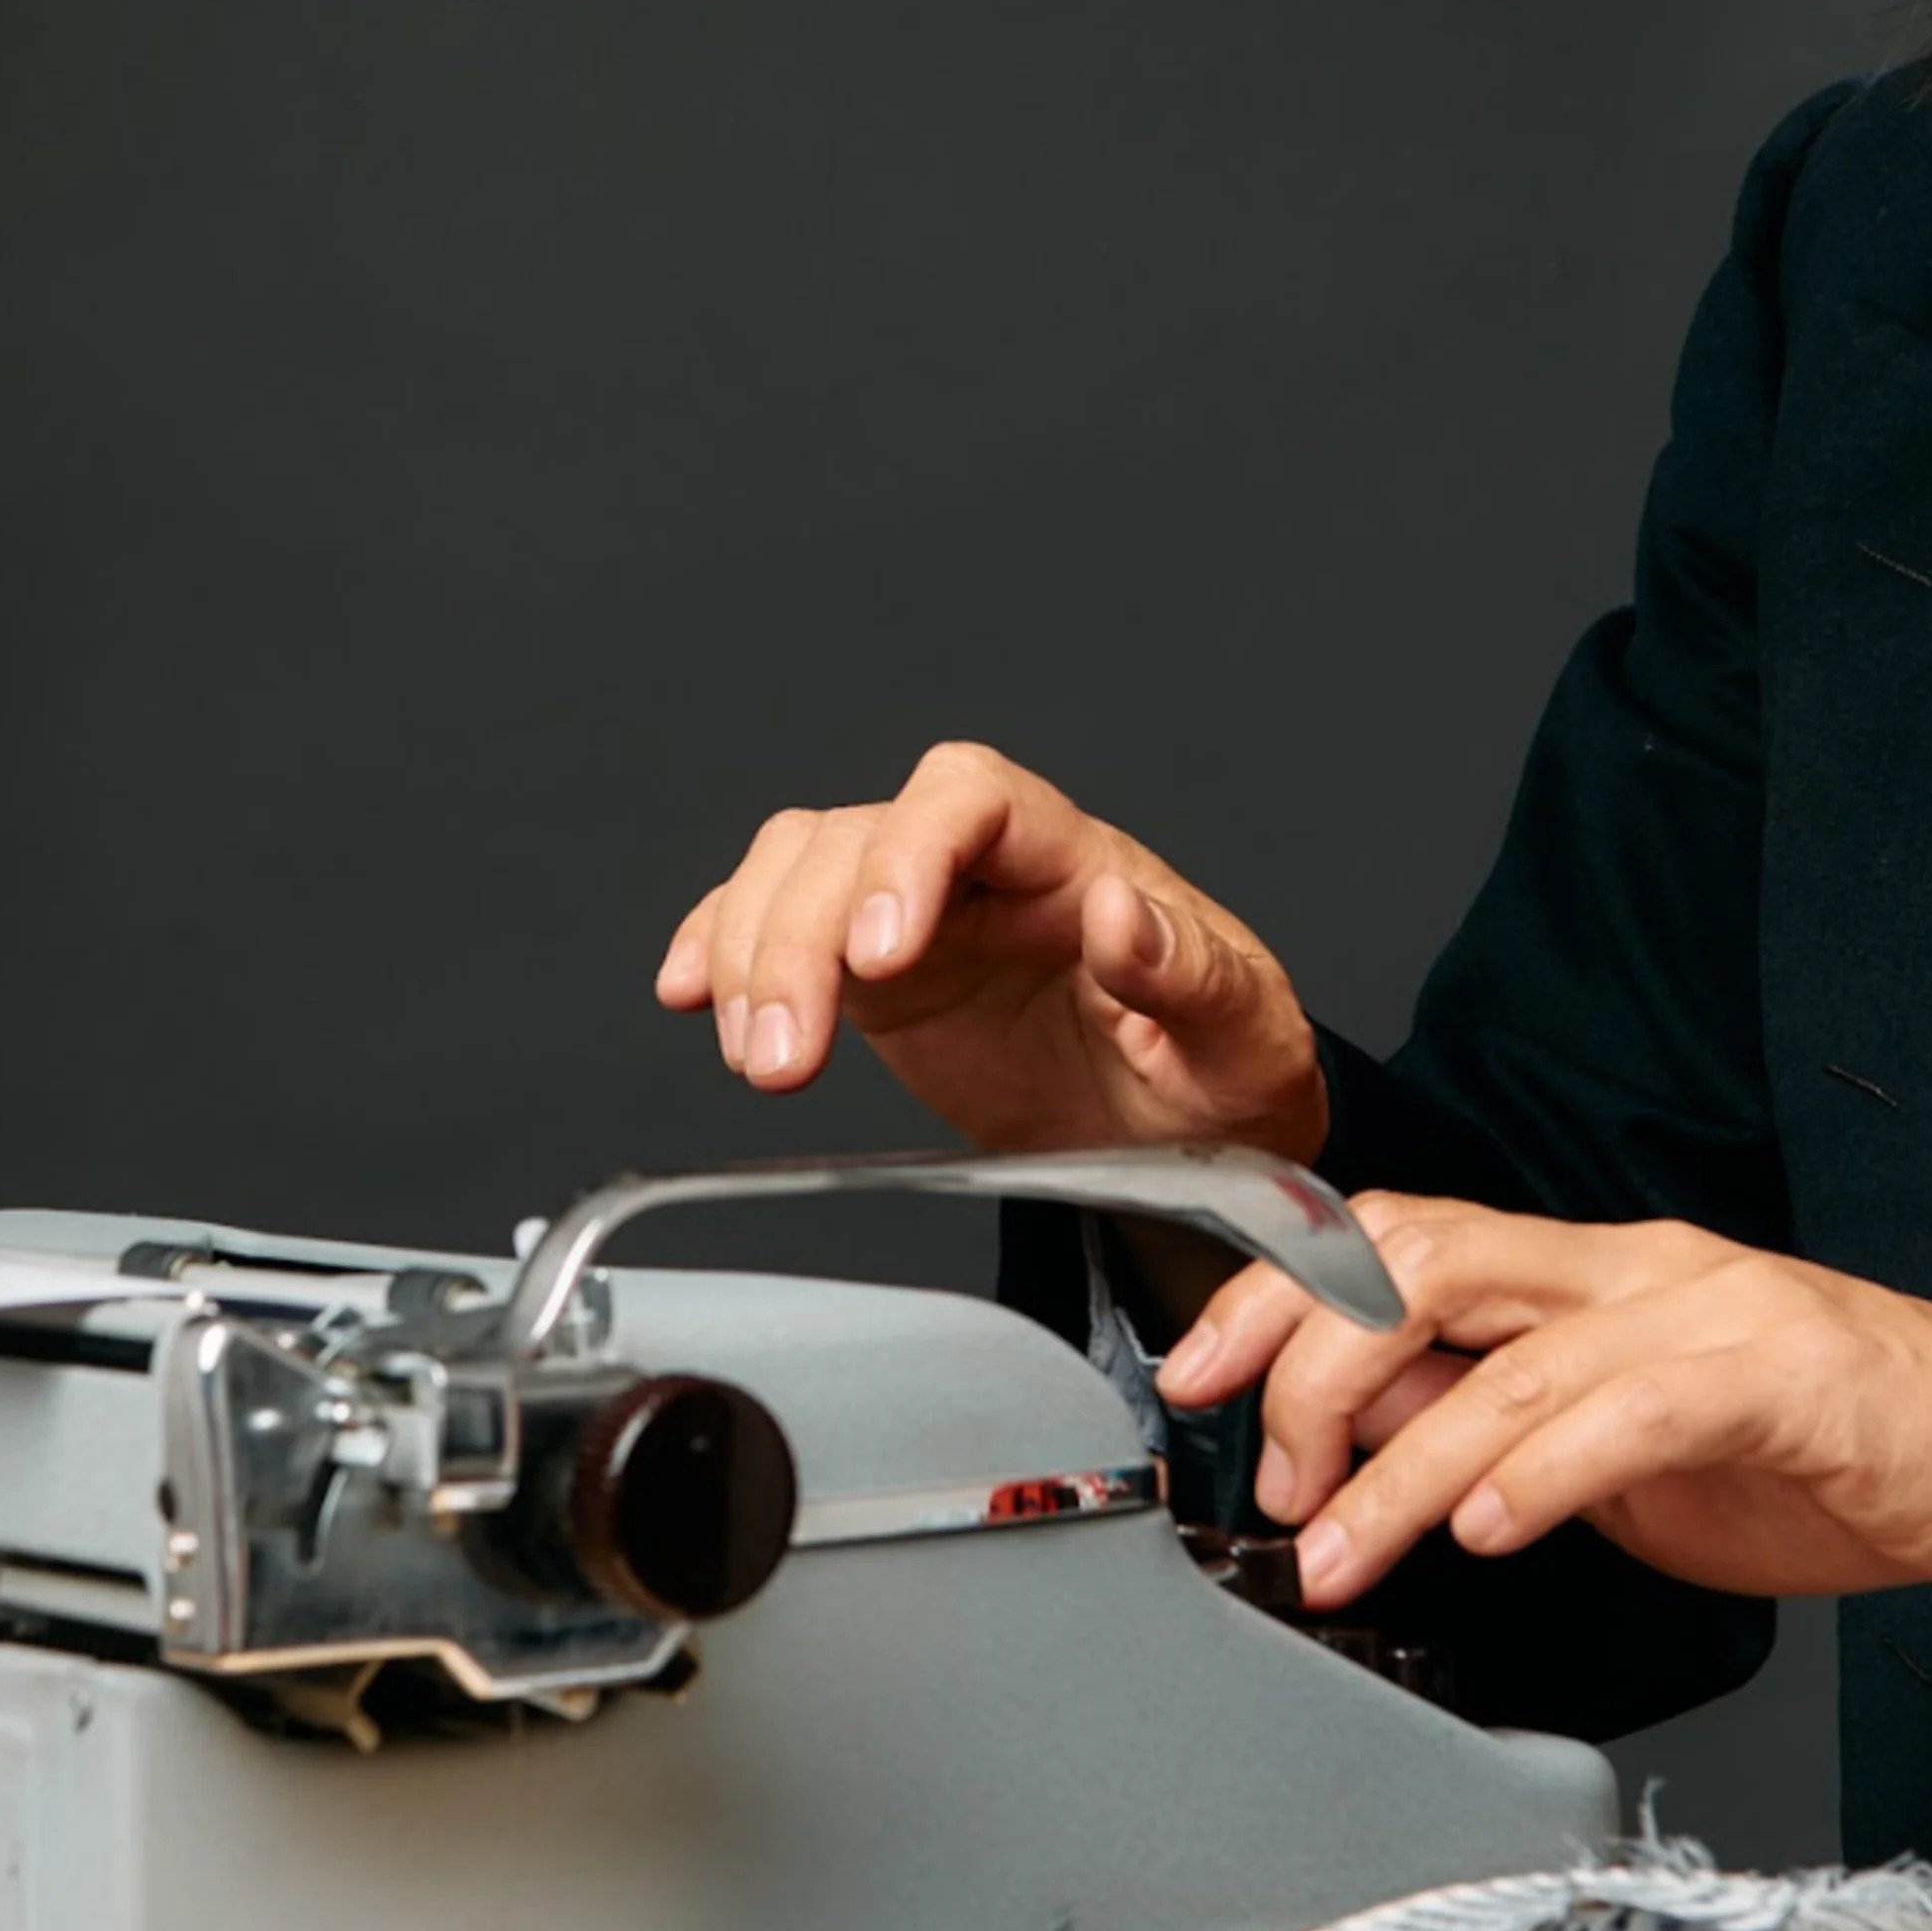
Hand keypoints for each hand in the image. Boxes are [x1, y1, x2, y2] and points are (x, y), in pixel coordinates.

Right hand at [652, 741, 1325, 1162]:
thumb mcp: (1239, 1035)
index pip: (973, 798)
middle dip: (799, 936)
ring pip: (800, 868)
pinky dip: (719, 944)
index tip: (881, 956)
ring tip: (761, 1060)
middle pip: (859, 837)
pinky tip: (692, 995)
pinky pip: (774, 919)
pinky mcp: (878, 975)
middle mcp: (990, 871)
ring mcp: (925, 916)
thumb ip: (1186, 972)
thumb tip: (1119, 913)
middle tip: (786, 1057)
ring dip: (751, 953)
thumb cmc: (1224, 1070)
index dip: (909, 856)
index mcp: (1079, 861)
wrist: (1196, 1132)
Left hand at [1163, 1196, 1931, 1608]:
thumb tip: (1368, 1420)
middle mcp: (1634, 1266)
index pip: (1401, 1234)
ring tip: (1339, 1552)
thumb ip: (1503, 1410)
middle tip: (1265, 1472)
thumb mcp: (1620, 1439)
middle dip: (1310, 1353)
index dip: (1281, 1288)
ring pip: (1507, 1351)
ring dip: (1397, 1464)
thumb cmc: (1813, 1451)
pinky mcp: (1771, 1377)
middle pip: (1427, 1255)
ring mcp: (1705, 1310)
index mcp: (1592, 1270)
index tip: (1196, 1373)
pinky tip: (1486, 1531)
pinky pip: (1629, 1409)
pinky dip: (1539, 1472)